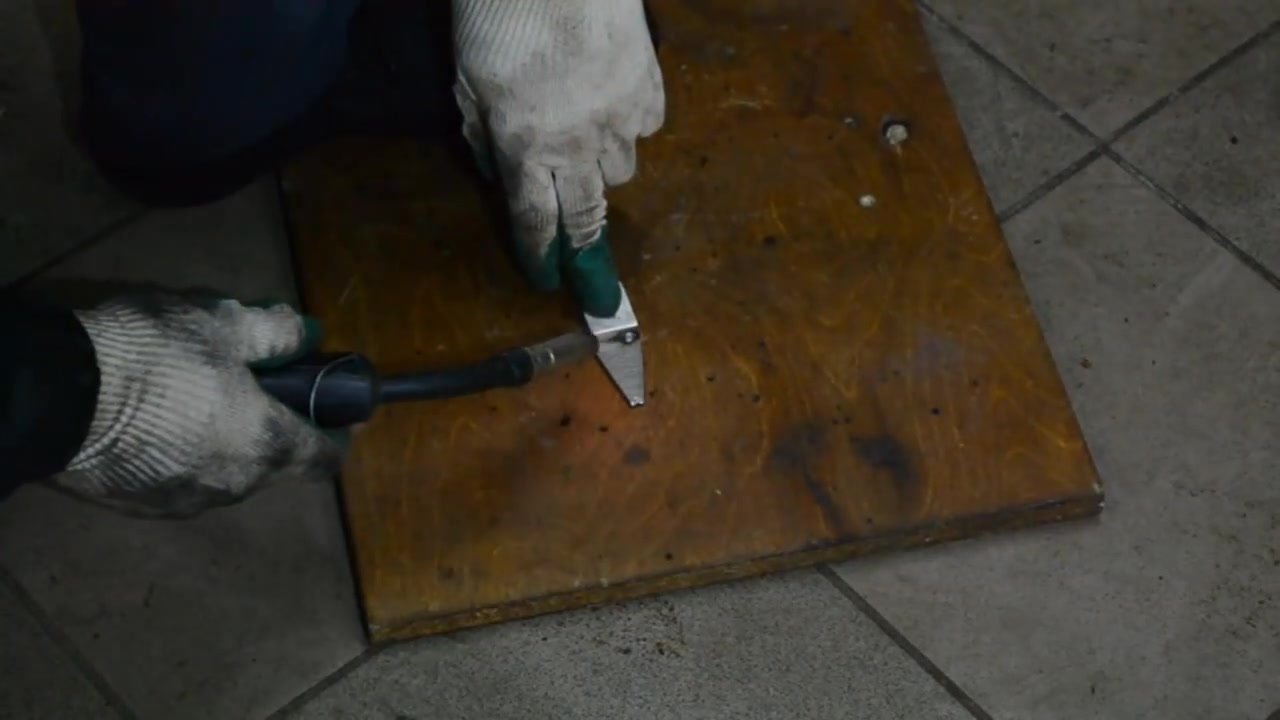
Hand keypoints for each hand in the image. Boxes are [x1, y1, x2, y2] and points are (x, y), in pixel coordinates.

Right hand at [53, 294, 344, 517]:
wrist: (56, 395)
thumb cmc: (157, 354)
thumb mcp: (223, 324)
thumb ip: (276, 333)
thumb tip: (312, 333)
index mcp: (266, 447)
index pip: (325, 458)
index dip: (336, 433)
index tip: (334, 407)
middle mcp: (234, 487)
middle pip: (274, 464)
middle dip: (274, 426)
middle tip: (257, 385)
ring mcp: (184, 503)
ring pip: (225, 474)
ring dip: (226, 442)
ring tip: (200, 396)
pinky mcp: (138, 507)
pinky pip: (179, 481)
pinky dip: (182, 456)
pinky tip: (159, 422)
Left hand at [452, 0, 664, 316]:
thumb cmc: (500, 13)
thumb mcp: (467, 79)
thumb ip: (482, 135)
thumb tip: (502, 175)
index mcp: (525, 146)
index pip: (535, 221)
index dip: (539, 256)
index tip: (545, 280)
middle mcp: (577, 146)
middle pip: (586, 215)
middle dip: (584, 246)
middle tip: (585, 262)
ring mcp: (621, 120)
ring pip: (622, 172)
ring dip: (603, 170)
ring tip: (589, 147)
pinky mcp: (651, 91)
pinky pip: (646, 129)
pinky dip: (630, 127)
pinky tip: (613, 104)